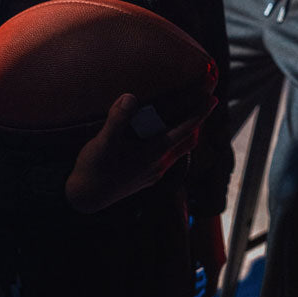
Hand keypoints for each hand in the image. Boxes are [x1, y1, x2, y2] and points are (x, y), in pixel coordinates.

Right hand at [64, 94, 216, 213]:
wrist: (84, 199)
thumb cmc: (93, 169)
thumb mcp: (103, 143)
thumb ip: (117, 120)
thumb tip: (130, 97)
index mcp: (153, 154)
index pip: (184, 131)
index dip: (199, 114)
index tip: (213, 98)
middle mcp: (158, 164)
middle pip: (188, 140)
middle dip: (198, 121)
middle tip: (205, 101)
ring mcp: (153, 173)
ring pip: (179, 150)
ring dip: (186, 132)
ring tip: (187, 114)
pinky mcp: (146, 177)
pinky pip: (168, 156)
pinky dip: (173, 141)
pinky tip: (162, 134)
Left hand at [190, 214, 225, 296]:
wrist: (208, 211)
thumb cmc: (197, 231)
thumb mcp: (189, 250)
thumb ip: (187, 266)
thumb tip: (181, 278)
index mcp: (214, 267)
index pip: (210, 291)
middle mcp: (219, 263)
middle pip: (211, 283)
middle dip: (200, 290)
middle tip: (190, 295)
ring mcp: (220, 255)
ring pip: (211, 273)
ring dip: (202, 278)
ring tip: (191, 282)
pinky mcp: (218, 248)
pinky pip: (212, 264)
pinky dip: (204, 269)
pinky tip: (194, 266)